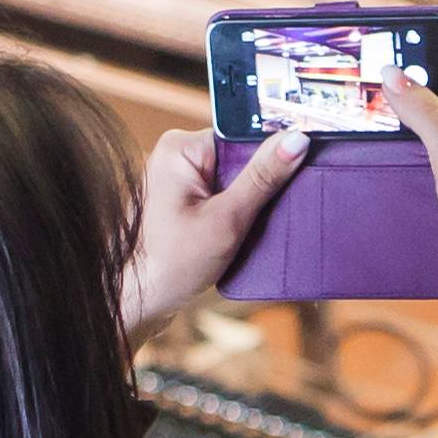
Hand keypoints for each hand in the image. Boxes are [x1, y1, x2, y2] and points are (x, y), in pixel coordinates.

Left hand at [124, 128, 303, 339]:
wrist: (140, 299)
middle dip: (259, 187)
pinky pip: (223, 193)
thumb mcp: (227, 220)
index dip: (270, 163)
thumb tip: (297, 139)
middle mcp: (177, 154)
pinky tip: (238, 233)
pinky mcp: (184, 197)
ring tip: (246, 230)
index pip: (245, 138)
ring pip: (236, 178)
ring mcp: (179, 176)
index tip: (291, 184)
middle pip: (241, 157)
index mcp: (182, 147)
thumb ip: (263, 177)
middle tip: (261, 218)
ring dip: (249, 204)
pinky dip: (236, 213)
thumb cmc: (173, 264)